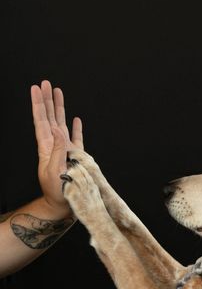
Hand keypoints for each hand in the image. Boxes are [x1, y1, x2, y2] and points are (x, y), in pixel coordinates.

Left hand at [31, 80, 83, 216]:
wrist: (64, 205)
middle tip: (46, 83)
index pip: (42, 121)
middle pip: (50, 117)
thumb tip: (58, 128)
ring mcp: (66, 151)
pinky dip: (76, 128)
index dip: (39, 104)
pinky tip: (76, 120)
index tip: (37, 89)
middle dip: (48, 100)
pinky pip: (77, 139)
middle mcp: (55, 146)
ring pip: (62, 124)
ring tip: (59, 92)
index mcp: (47, 148)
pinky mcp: (77, 157)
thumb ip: (57, 149)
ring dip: (60, 108)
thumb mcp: (54, 170)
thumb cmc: (57, 191)